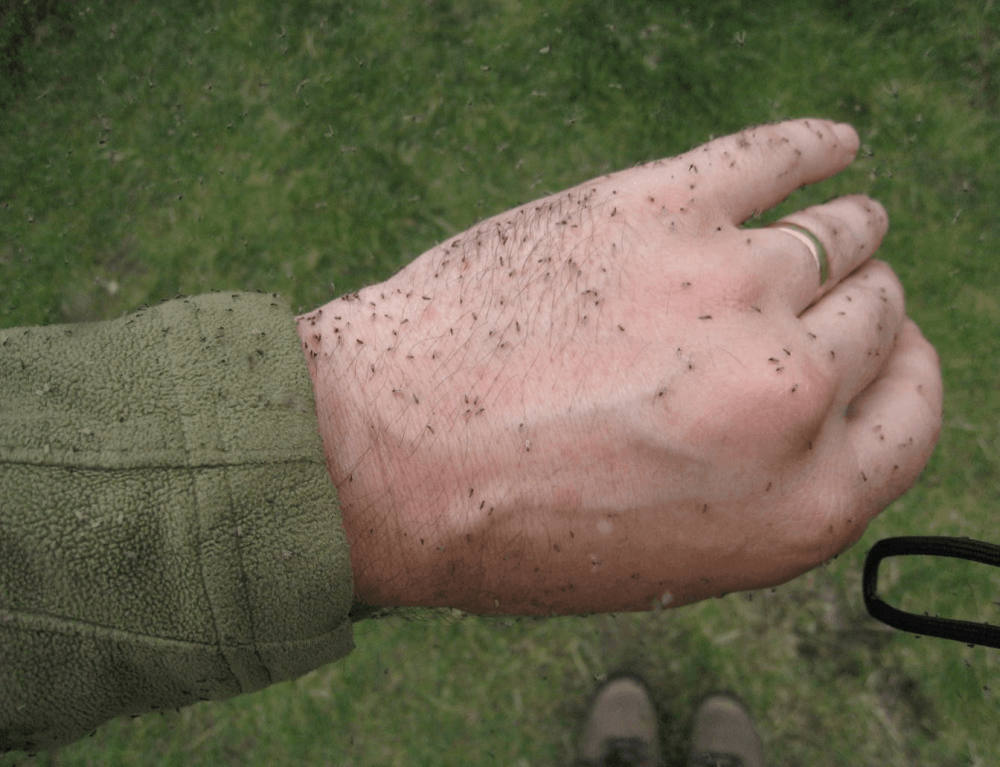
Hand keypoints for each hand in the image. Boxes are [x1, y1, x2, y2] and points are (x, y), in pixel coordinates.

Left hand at [298, 118, 942, 614]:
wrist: (383, 459)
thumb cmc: (506, 526)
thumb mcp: (667, 562)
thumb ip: (761, 489)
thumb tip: (806, 414)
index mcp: (797, 507)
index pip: (910, 420)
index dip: (899, 381)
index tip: (881, 358)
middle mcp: (784, 398)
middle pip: (872, 319)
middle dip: (853, 312)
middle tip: (820, 301)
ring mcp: (726, 291)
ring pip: (834, 236)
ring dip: (842, 232)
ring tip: (836, 225)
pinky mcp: (656, 210)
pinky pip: (771, 157)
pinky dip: (812, 146)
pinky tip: (831, 147)